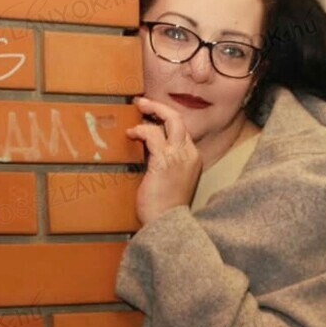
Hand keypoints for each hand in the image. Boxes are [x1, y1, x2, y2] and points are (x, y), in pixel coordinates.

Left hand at [126, 97, 202, 224]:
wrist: (168, 224)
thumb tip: (147, 150)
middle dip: (161, 107)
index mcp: (193, 159)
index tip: (152, 115)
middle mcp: (189, 154)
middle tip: (143, 103)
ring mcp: (178, 157)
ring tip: (137, 108)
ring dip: (152, 111)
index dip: (167, 120)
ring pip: (170, 120)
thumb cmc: (166, 208)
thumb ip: (165, 163)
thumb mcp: (171, 181)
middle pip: (179, 120)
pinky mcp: (164, 161)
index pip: (182, 131)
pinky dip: (141, 130)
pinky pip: (153, 134)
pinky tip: (131, 134)